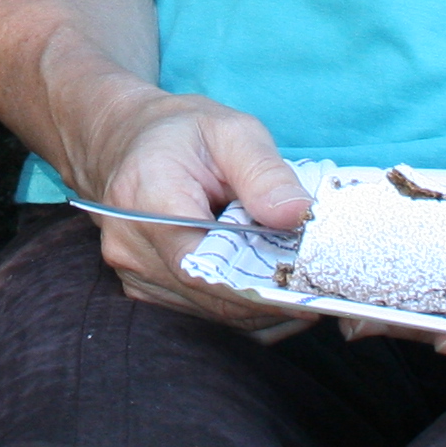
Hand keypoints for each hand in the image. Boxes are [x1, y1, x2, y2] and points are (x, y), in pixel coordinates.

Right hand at [61, 84, 310, 332]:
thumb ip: (265, 172)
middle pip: (208, 295)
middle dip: (266, 297)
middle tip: (316, 288)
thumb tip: (298, 215)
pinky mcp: (142, 287)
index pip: (201, 264)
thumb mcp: (233, 131)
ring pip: (208, 313)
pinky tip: (266, 290)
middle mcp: (130, 242)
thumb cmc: (183, 132)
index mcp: (146, 196)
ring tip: (295, 285)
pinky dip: (238, 311)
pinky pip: (199, 315)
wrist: (129, 138)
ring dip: (255, 307)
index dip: (256, 284)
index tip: (304, 286)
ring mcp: (131, 270)